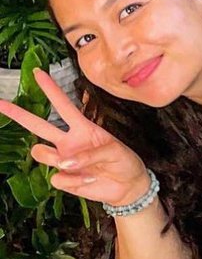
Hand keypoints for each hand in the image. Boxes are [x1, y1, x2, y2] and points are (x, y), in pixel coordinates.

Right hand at [0, 69, 148, 207]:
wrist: (128, 187)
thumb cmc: (123, 162)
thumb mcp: (114, 151)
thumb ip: (89, 154)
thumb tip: (63, 164)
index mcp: (82, 128)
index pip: (63, 106)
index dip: (51, 89)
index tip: (37, 72)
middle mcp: (68, 142)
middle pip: (37, 125)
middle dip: (17, 113)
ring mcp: (63, 160)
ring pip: (40, 153)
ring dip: (57, 159)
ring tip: (82, 167)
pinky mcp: (62, 179)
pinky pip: (57, 178)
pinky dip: (75, 181)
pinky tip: (90, 180)